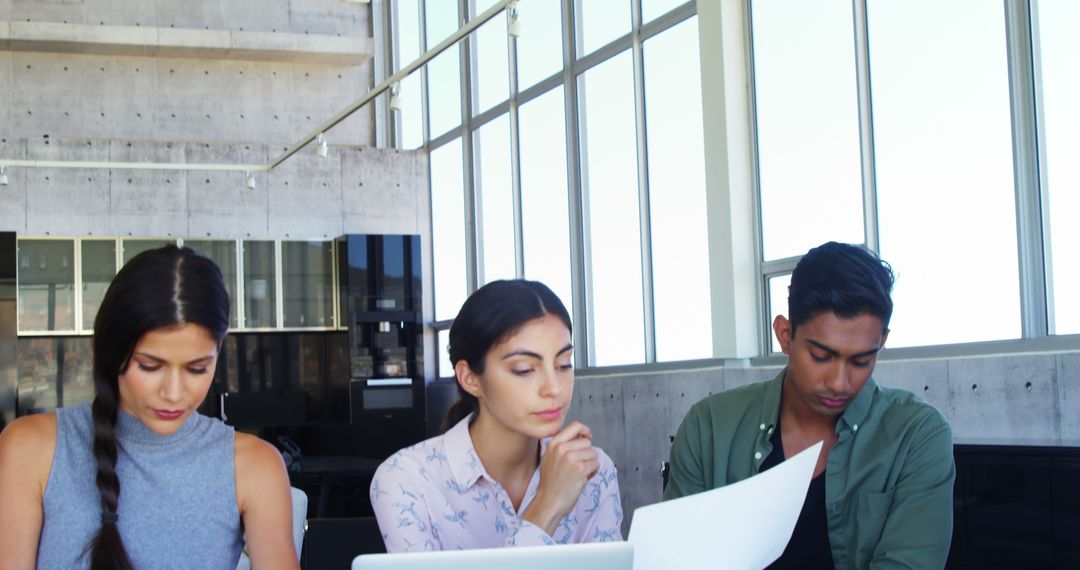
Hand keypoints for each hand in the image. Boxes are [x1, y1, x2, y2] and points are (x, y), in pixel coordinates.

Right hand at [522, 421, 599, 535]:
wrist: (549, 502)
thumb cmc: (551, 483)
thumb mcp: (550, 458)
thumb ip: (562, 446)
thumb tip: (582, 436)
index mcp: (553, 444)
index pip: (575, 426)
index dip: (585, 430)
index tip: (588, 437)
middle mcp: (561, 449)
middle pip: (586, 442)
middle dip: (587, 453)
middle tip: (580, 465)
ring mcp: (570, 458)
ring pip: (593, 453)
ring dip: (591, 463)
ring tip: (581, 473)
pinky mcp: (580, 469)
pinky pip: (596, 464)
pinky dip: (593, 472)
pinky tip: (584, 478)